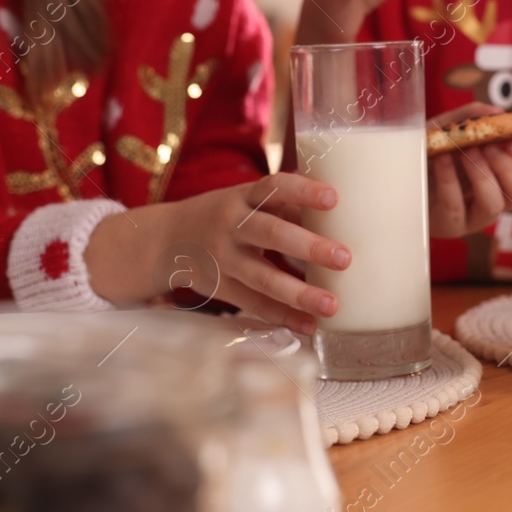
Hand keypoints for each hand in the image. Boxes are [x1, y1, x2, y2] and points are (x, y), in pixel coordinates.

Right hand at [88, 174, 349, 332]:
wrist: (166, 240)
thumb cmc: (226, 216)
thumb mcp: (247, 201)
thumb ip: (286, 209)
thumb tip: (342, 221)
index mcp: (243, 197)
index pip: (274, 186)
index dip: (303, 190)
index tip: (334, 198)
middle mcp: (231, 224)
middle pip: (270, 233)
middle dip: (308, 246)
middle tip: (345, 258)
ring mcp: (223, 258)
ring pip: (262, 277)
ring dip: (299, 293)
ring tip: (332, 305)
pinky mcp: (220, 287)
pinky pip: (253, 304)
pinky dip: (283, 316)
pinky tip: (310, 325)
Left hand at [427, 103, 511, 238]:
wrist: (398, 176)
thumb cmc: (429, 153)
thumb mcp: (448, 128)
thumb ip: (470, 117)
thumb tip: (497, 111)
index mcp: (502, 176)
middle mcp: (494, 198)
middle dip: (510, 167)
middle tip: (489, 147)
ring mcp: (472, 215)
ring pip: (494, 205)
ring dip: (482, 175)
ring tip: (465, 152)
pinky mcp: (448, 224)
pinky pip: (455, 206)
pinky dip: (450, 180)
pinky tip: (443, 160)